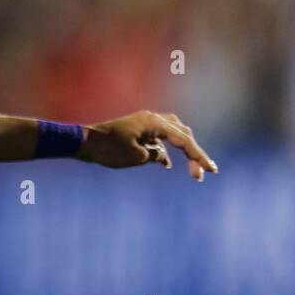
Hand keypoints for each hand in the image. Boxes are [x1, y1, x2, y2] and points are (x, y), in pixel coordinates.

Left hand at [78, 111, 217, 180]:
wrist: (84, 142)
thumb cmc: (107, 149)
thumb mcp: (135, 157)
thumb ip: (154, 156)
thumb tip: (161, 156)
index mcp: (156, 123)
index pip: (184, 141)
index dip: (198, 157)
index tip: (211, 170)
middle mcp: (153, 119)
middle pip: (182, 135)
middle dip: (193, 155)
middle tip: (200, 175)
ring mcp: (146, 123)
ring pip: (173, 134)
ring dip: (181, 150)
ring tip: (190, 170)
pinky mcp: (138, 130)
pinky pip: (158, 139)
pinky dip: (165, 151)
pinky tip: (167, 165)